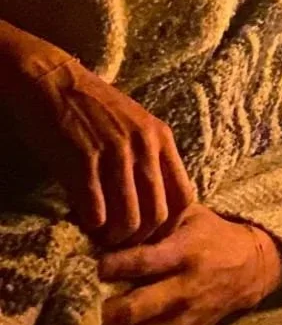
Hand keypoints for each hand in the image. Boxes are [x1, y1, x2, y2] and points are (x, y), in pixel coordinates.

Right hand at [0, 23, 193, 246]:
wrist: (54, 82)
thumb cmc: (93, 108)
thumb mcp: (135, 126)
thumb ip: (148, 159)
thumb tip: (153, 205)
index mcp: (162, 138)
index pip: (184, 196)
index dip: (169, 224)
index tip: (150, 233)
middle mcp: (145, 146)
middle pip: (159, 214)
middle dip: (141, 238)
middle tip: (122, 242)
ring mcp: (116, 153)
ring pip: (130, 219)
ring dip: (115, 238)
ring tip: (102, 237)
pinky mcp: (83, 160)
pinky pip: (97, 211)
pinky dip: (92, 226)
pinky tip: (84, 223)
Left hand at [100, 204, 281, 324]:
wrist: (249, 268)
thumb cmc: (211, 235)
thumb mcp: (189, 215)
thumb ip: (155, 217)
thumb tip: (110, 217)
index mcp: (185, 252)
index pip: (142, 262)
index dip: (111, 265)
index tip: (91, 263)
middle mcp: (184, 288)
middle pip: (133, 309)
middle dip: (101, 309)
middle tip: (79, 301)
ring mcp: (185, 318)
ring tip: (88, 323)